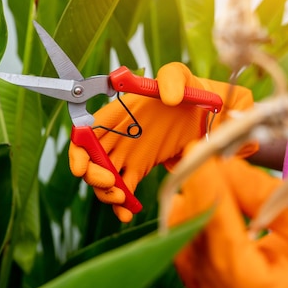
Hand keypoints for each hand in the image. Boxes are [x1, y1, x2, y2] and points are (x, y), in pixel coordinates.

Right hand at [68, 62, 256, 221]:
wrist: (209, 115)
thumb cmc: (190, 90)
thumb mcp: (182, 75)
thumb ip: (173, 79)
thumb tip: (169, 97)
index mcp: (119, 112)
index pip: (87, 130)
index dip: (78, 149)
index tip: (81, 167)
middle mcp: (118, 134)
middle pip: (90, 158)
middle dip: (92, 175)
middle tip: (111, 183)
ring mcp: (128, 153)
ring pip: (104, 177)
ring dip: (106, 192)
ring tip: (122, 200)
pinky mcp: (140, 169)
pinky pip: (124, 189)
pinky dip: (122, 204)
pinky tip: (128, 213)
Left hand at [168, 156, 287, 287]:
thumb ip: (262, 196)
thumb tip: (221, 164)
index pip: (228, 254)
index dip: (209, 202)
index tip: (199, 159)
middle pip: (199, 254)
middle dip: (194, 199)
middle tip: (199, 156)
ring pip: (189, 252)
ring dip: (192, 206)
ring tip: (205, 169)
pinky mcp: (221, 287)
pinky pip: (194, 253)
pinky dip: (196, 219)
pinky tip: (205, 192)